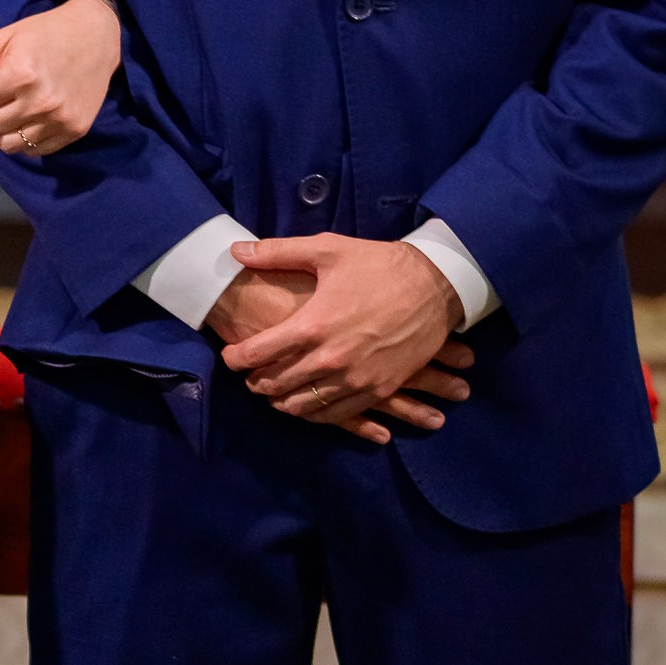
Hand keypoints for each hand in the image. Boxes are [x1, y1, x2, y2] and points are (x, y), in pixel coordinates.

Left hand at [0, 0, 123, 157]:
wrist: (96, 35)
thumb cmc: (41, 34)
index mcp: (20, 74)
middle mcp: (41, 101)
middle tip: (8, 89)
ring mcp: (60, 119)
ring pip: (7, 145)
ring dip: (5, 127)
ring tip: (19, 104)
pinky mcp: (74, 131)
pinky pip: (32, 151)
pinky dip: (27, 137)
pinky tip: (37, 114)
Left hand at [219, 234, 473, 444]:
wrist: (436, 285)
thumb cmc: (378, 265)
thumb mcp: (327, 249)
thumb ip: (277, 252)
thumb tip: (236, 250)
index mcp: (312, 325)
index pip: (257, 353)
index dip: (235, 358)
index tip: (229, 357)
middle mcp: (330, 359)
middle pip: (275, 384)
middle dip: (255, 382)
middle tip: (248, 377)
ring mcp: (356, 379)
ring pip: (303, 406)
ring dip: (281, 402)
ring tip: (272, 393)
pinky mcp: (379, 389)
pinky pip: (337, 415)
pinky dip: (315, 414)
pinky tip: (306, 406)